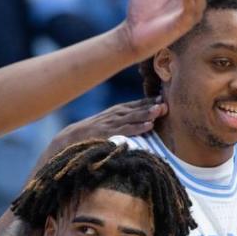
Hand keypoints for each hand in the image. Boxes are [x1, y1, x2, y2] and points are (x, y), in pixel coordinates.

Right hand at [47, 99, 167, 155]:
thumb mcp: (110, 121)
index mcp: (118, 110)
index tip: (164, 97)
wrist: (70, 138)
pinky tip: (148, 126)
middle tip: (166, 103)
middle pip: (137, 108)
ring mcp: (112, 123)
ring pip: (133, 117)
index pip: (137, 104)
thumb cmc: (93, 132)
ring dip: (148, 114)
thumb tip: (146, 119)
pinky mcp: (107, 133)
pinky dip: (137, 127)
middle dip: (152, 105)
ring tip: (160, 111)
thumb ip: (126, 119)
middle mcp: (116, 114)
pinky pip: (125, 130)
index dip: (150, 101)